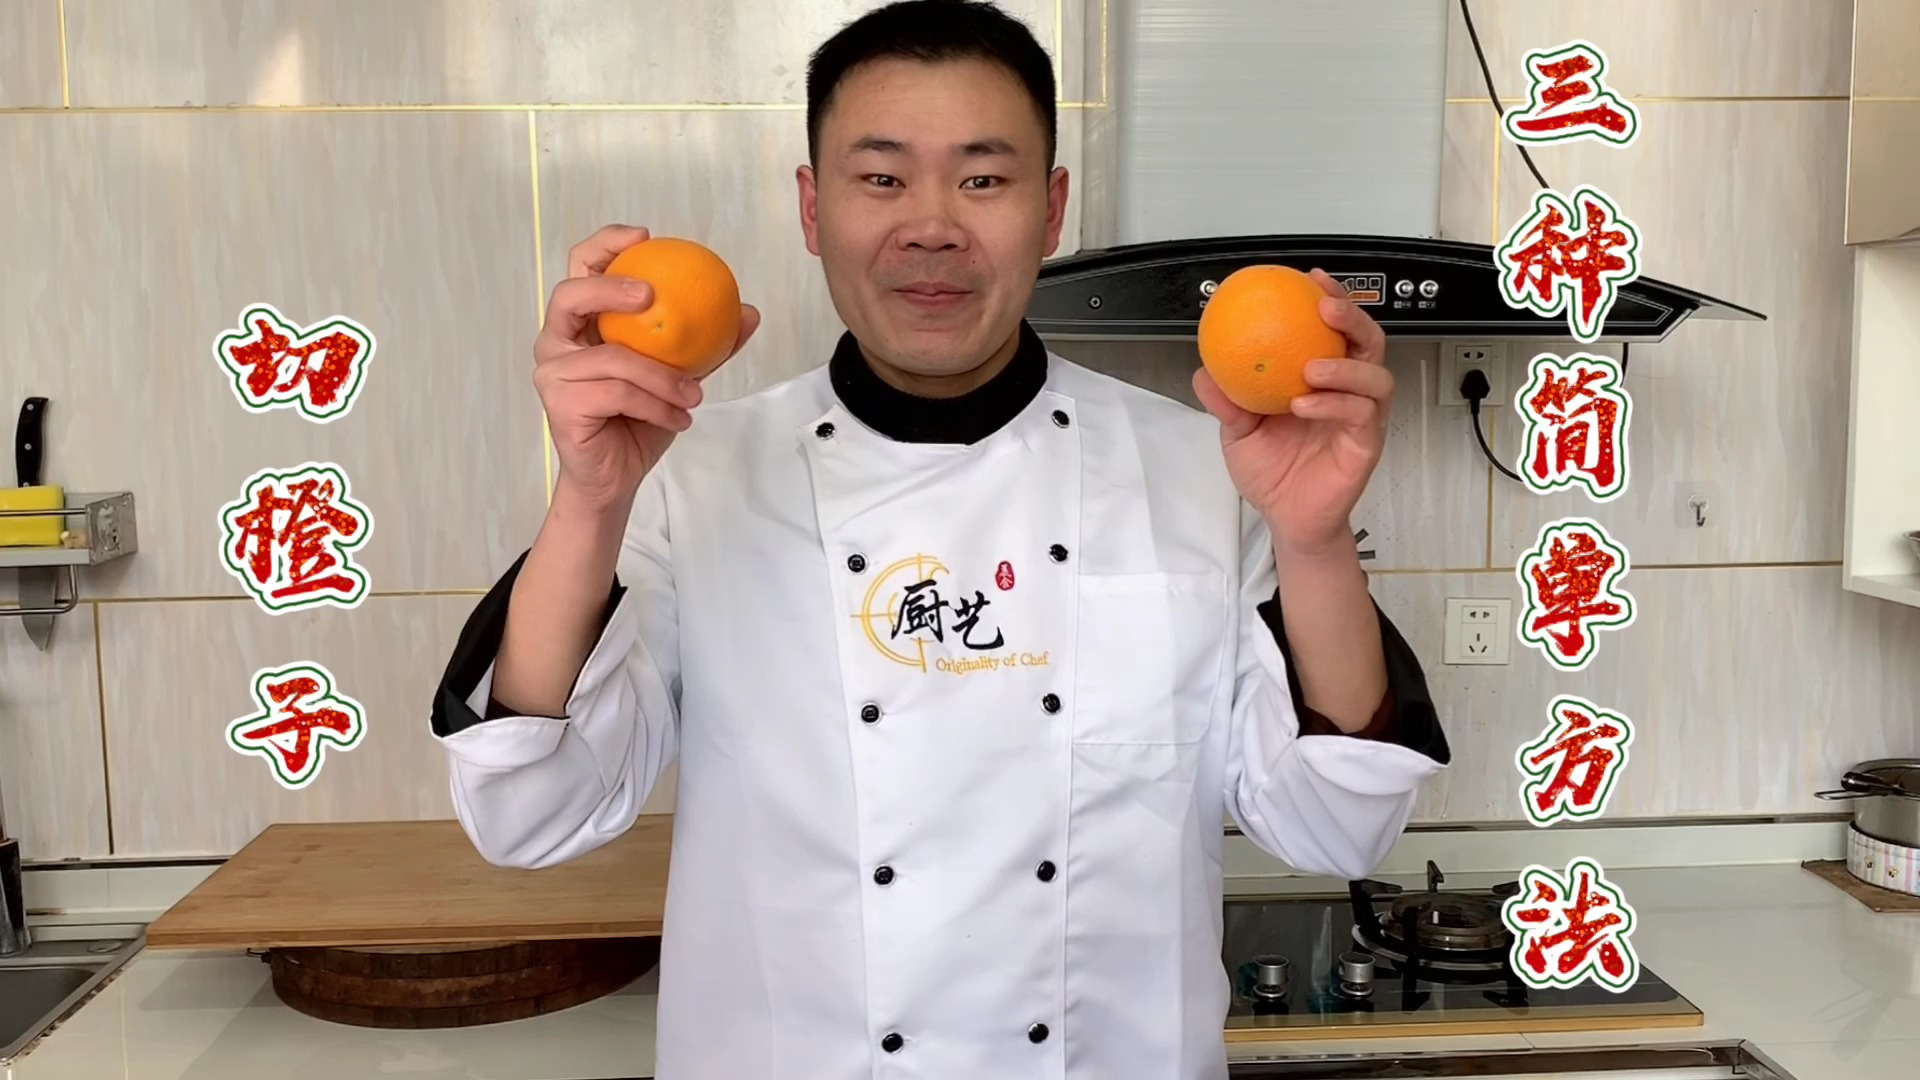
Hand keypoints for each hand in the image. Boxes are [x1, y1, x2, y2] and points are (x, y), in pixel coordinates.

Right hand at [534, 224, 760, 512]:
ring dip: (663, 377)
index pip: (582, 267)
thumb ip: (707, 344)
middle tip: (652, 296)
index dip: (605, 243)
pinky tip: (678, 417)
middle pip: (570, 295)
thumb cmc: (639, 421)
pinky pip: (617, 393)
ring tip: (694, 395)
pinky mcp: (559, 404)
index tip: (645, 236)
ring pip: (612, 358)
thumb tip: (747, 311)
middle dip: (610, 288)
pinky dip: (655, 404)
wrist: (617, 476)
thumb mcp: (679, 376)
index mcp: (582, 324)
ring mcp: (552, 373)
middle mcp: (557, 341)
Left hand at [1193, 269, 1390, 557]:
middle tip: (1325, 309)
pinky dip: (1334, 404)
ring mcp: (1362, 418)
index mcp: (1323, 380)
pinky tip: (1307, 402)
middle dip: (1353, 318)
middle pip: (1369, 342)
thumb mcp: (1239, 432)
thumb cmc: (1271, 472)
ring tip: (1312, 367)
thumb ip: (1227, 401)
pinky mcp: (1367, 445)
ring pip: (1375, 377)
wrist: (1286, 519)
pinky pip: (1360, 416)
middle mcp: (1348, 392)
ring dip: (1345, 366)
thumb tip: (1204, 371)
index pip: (1336, 331)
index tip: (1312, 280)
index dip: (1332, 300)